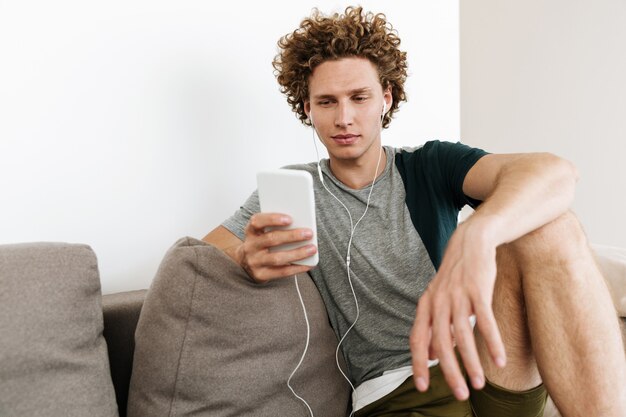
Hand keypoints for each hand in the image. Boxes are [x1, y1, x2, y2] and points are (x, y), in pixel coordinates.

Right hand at [236, 212, 317, 282]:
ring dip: (297, 253)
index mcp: (251, 231)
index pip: (257, 221)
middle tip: (309, 233)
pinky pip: (281, 272)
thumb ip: (277, 227)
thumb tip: (301, 225)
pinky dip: (297, 268)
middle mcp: (250, 246)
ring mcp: (254, 262)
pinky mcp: (261, 275)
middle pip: (271, 239)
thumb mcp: (264, 232)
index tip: (290, 219)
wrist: (247, 263)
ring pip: (277, 258)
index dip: (273, 219)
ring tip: (312, 249)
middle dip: (292, 236)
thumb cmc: (262, 243)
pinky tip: (308, 264)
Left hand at [410, 217, 506, 399]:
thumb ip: (436, 327)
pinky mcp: (477, 289)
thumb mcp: (440, 299)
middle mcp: (438, 301)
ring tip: (480, 384)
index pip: (417, 339)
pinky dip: (491, 342)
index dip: (418, 363)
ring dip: (471, 363)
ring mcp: (457, 295)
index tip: (422, 387)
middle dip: (449, 372)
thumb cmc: (456, 275)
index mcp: (426, 305)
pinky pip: (484, 321)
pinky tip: (499, 360)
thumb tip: (432, 356)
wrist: (472, 241)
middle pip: (439, 342)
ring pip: (462, 335)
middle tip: (460, 394)